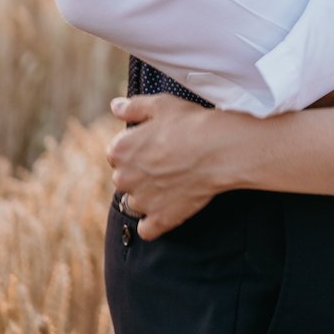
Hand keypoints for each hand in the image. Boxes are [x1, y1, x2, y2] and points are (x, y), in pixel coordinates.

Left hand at [107, 94, 223, 239]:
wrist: (219, 149)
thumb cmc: (191, 123)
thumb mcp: (161, 104)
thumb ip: (133, 107)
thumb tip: (114, 107)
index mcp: (120, 149)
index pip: (116, 153)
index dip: (135, 148)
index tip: (154, 144)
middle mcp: (124, 178)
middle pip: (124, 178)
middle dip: (139, 172)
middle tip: (166, 161)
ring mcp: (141, 202)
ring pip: (135, 202)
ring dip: (147, 195)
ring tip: (172, 181)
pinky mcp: (159, 219)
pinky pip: (146, 229)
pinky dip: (154, 221)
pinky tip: (168, 207)